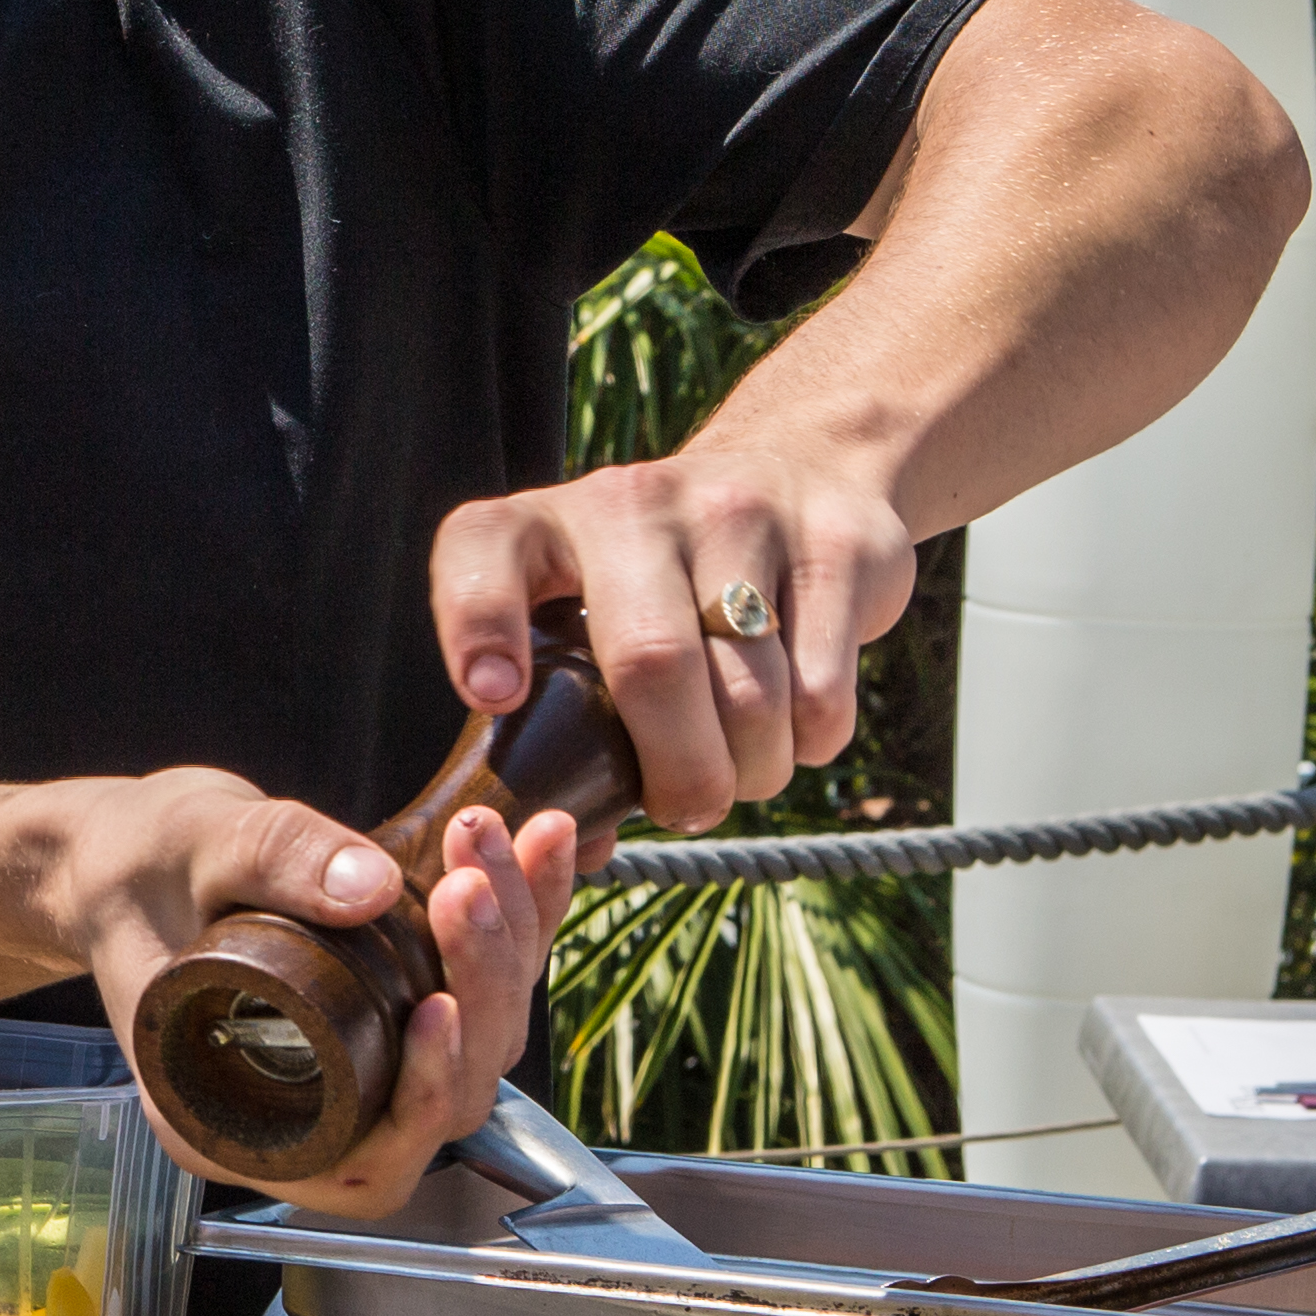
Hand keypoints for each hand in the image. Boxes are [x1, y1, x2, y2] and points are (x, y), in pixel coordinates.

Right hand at [46, 769, 580, 1212]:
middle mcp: (312, 1118)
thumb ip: (274, 860)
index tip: (435, 1009)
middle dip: (478, 988)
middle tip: (468, 883)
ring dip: (510, 945)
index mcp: (236, 1126)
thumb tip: (369, 886)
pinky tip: (535, 845)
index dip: (420, 1099)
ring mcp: (363, 1072)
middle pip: (443, 1097)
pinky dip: (519, 920)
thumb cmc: (131, 868)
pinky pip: (480, 990)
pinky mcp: (393, 1020)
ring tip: (500, 842)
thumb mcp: (189, 853)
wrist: (124, 853)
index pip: (363, 1161)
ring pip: (477, 1045)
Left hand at [431, 445, 920, 832]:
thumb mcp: (588, 620)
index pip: (482, 552)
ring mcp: (738, 512)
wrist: (797, 468)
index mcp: (540, 528)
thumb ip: (561, 724)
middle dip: (676, 772)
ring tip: (743, 770)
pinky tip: (796, 725)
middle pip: (652, 661)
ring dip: (752, 768)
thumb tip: (574, 847)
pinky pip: (823, 689)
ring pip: (751, 692)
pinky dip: (811, 741)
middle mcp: (631, 505)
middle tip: (685, 809)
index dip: (479, 625)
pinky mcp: (836, 542)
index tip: (495, 697)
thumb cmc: (659, 588)